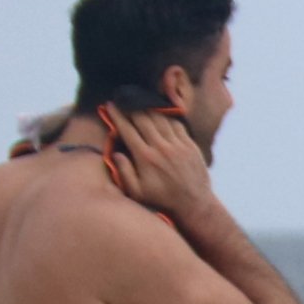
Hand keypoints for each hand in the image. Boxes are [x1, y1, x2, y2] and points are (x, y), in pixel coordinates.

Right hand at [100, 104, 223, 227]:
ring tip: (140, 102)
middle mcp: (161, 147)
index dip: (117, 115)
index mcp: (145, 157)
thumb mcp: (137, 192)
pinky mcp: (190, 145)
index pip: (127, 129)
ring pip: (160, 118)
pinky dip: (167, 117)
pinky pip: (177, 124)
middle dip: (131, 107)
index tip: (109, 105)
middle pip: (143, 118)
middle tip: (124, 99)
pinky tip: (161, 115)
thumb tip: (116, 153)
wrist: (194, 204)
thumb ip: (124, 172)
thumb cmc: (162, 200)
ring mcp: (178, 145)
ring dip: (149, 108)